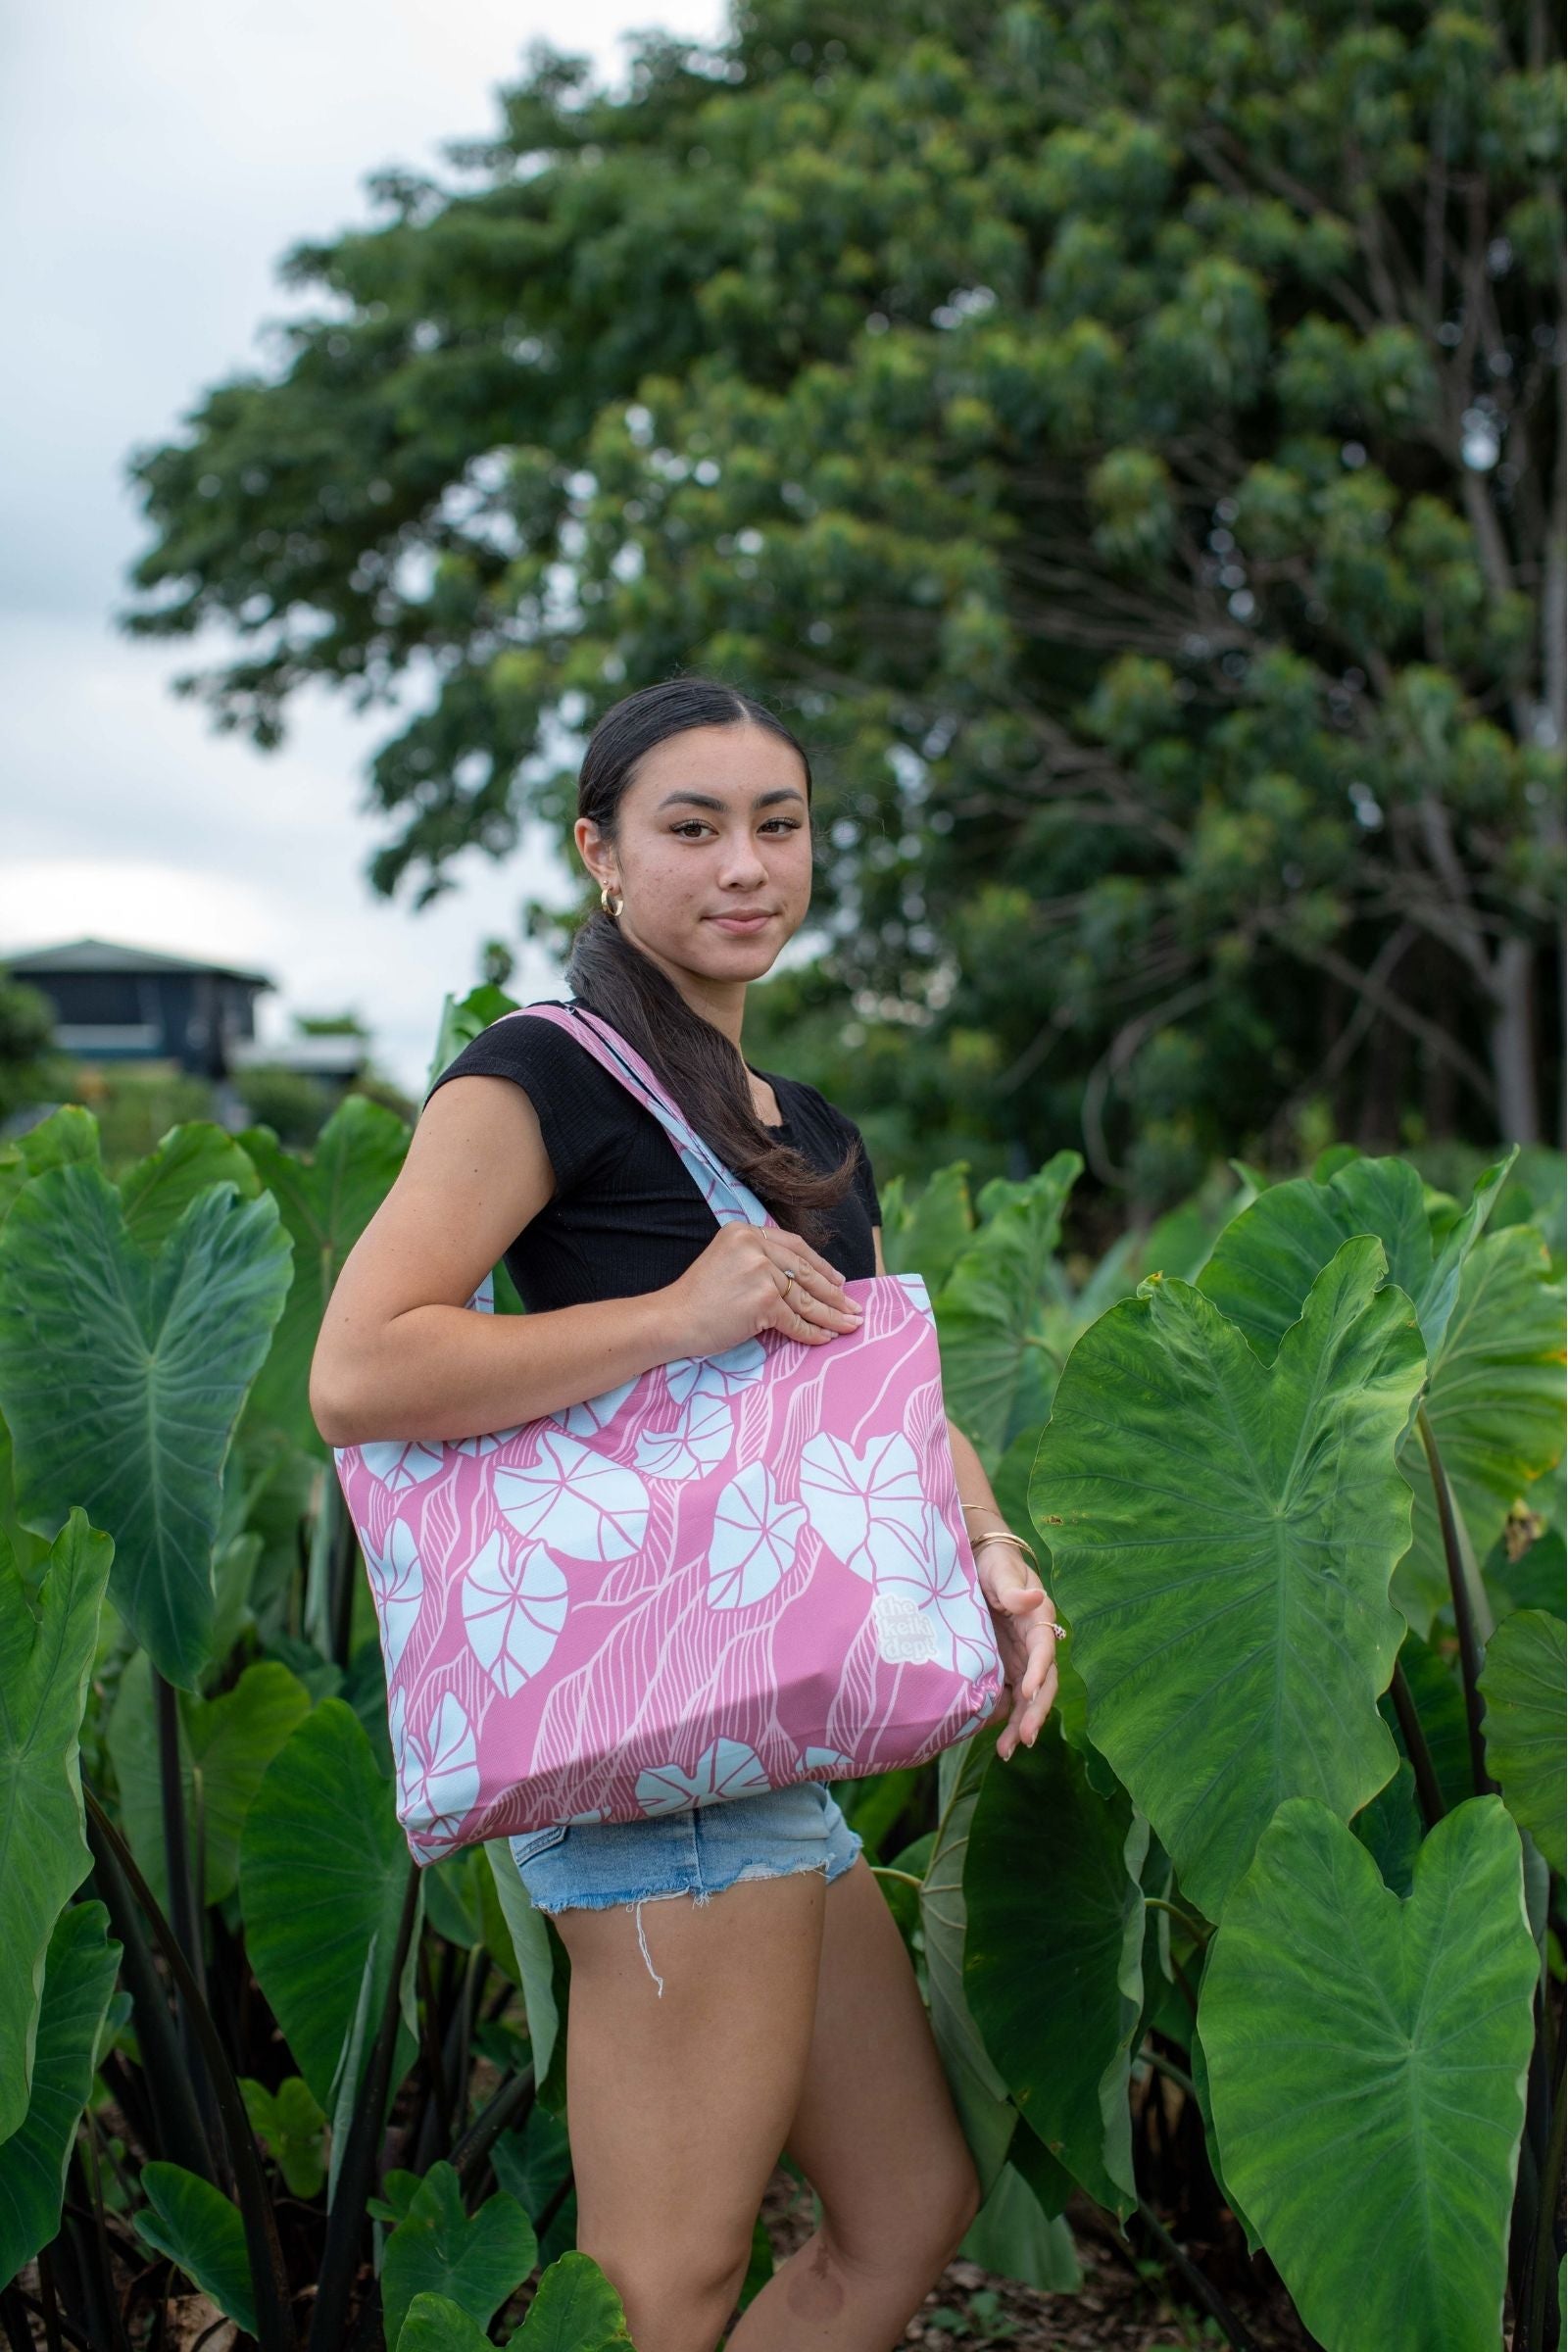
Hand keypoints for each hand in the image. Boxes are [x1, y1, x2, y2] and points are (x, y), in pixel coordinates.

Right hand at [662, 1221, 864, 1356]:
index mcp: (745, 1231)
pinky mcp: (763, 1300)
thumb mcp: (727, 1261)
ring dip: (831, 1314)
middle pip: (805, 1271)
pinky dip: (812, 1332)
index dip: (821, 1266)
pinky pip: (795, 1319)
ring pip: (805, 1297)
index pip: (795, 1246)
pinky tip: (826, 1338)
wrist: (672, 1320)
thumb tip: (804, 1280)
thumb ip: (758, 1261)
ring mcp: (760, 1272)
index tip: (839, 1282)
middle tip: (854, 1307)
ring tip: (850, 1324)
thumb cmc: (697, 1298)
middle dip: (834, 1293)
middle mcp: (754, 1246)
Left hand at [973, 1535, 1061, 1760]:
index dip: (1039, 1669)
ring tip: (1007, 1751)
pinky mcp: (1006, 1667)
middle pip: (1043, 1682)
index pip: (1044, 1647)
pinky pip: (1010, 1697)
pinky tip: (995, 1739)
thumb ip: (1013, 1588)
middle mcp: (1035, 1643)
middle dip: (1035, 1712)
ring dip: (1021, 1724)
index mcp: (1039, 1618)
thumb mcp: (1000, 1570)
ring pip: (1028, 1697)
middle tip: (1024, 1740)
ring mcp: (1021, 1658)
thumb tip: (1034, 1597)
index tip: (1028, 1689)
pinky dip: (1006, 1718)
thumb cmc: (992, 1564)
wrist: (978, 1564)